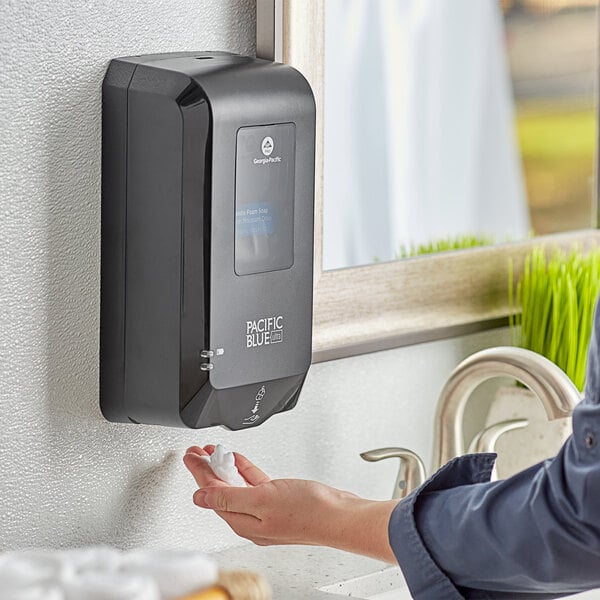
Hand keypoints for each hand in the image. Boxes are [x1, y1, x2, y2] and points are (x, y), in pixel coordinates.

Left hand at [183, 446, 397, 562]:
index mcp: (244, 522)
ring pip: (237, 486)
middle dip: (207, 469)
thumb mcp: (264, 500)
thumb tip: (201, 496)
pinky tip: (240, 461)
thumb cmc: (310, 513)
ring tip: (213, 452)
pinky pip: (254, 484)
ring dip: (224, 468)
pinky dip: (245, 470)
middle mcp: (253, 519)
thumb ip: (231, 496)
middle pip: (221, 490)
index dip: (200, 473)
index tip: (190, 457)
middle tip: (196, 452)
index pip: (212, 495)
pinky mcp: (279, 500)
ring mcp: (266, 510)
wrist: (341, 515)